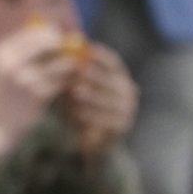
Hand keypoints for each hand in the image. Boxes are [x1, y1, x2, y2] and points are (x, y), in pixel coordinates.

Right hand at [0, 22, 75, 153]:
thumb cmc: (3, 96)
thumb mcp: (3, 69)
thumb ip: (21, 51)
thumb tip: (50, 33)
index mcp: (3, 52)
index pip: (34, 33)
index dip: (51, 34)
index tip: (60, 39)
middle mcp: (12, 62)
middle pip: (49, 43)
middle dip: (63, 46)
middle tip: (71, 52)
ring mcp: (26, 78)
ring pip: (61, 63)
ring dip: (69, 65)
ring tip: (72, 69)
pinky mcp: (38, 94)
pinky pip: (62, 82)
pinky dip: (67, 82)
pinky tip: (68, 85)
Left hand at [61, 40, 136, 154]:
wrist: (95, 142)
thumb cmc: (85, 109)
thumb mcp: (80, 90)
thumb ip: (75, 74)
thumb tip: (64, 54)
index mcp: (120, 79)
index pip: (114, 64)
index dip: (102, 57)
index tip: (88, 50)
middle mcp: (128, 93)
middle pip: (112, 81)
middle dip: (96, 75)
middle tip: (80, 71)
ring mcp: (127, 111)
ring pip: (108, 101)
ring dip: (92, 95)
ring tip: (75, 92)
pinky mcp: (121, 127)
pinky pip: (106, 120)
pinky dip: (92, 115)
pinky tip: (78, 113)